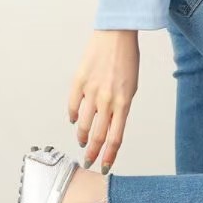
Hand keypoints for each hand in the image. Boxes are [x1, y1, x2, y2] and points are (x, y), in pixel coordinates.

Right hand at [68, 30, 139, 172]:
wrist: (116, 35)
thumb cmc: (126, 61)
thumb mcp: (131, 89)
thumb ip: (121, 110)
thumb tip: (109, 128)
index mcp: (123, 104)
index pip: (115, 139)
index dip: (109, 156)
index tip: (104, 167)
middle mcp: (107, 100)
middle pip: (97, 136)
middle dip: (92, 153)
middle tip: (88, 161)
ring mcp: (92, 91)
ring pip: (83, 124)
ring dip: (82, 137)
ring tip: (83, 142)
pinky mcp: (79, 81)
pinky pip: (72, 105)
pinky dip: (72, 116)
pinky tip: (74, 121)